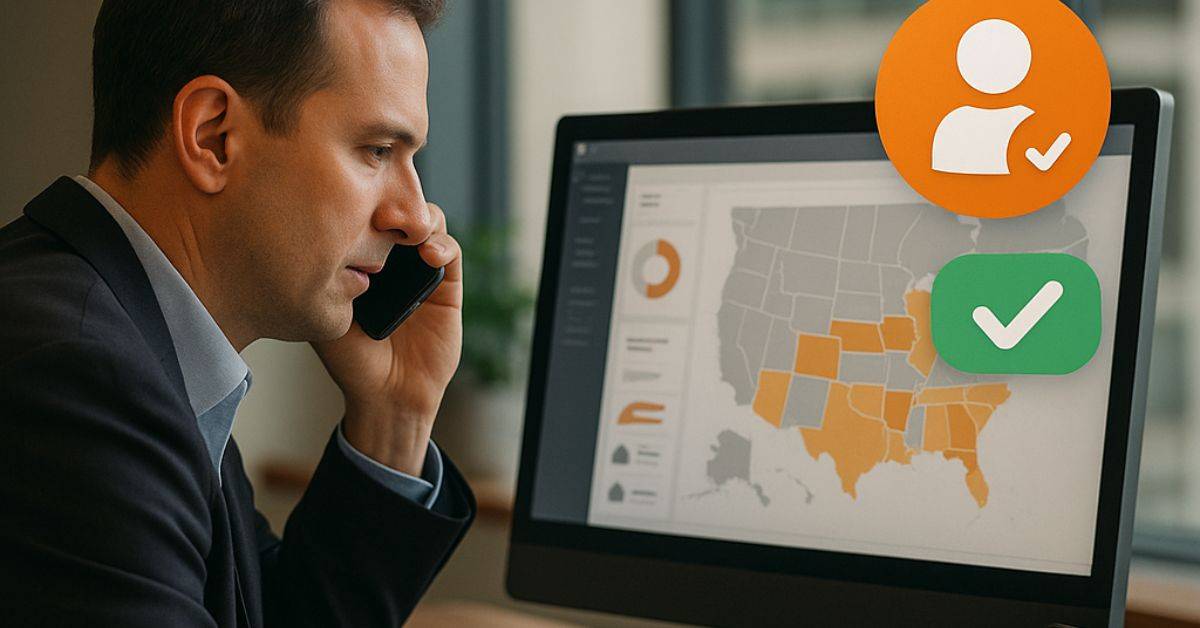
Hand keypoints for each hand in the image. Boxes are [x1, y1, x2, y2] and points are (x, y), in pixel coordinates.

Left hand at [311, 202, 461, 475]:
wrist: (386, 393)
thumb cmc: (351, 359)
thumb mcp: (324, 311)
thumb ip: (324, 276)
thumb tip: (312, 233)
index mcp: (361, 260)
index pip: (366, 214)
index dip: (362, 201)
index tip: (350, 200)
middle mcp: (392, 260)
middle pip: (398, 210)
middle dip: (391, 201)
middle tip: (378, 209)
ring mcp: (420, 270)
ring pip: (427, 221)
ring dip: (418, 217)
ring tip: (402, 228)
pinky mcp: (447, 286)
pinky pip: (450, 251)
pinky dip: (442, 244)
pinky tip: (428, 255)